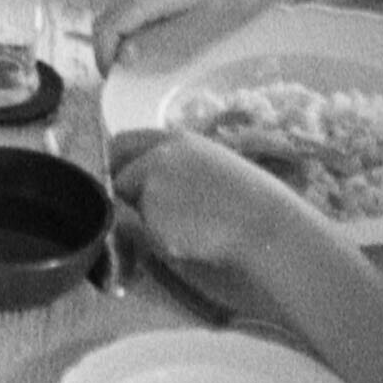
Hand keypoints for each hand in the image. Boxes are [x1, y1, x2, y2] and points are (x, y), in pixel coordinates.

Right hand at [87, 0, 269, 73]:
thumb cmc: (232, 0)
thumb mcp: (197, 31)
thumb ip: (155, 44)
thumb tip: (121, 56)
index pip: (106, 28)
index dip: (104, 57)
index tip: (114, 79)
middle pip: (103, 18)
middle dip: (107, 48)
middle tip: (125, 73)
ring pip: (111, 8)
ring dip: (116, 34)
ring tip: (138, 56)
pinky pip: (124, 0)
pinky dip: (126, 20)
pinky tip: (149, 32)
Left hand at [110, 128, 333, 297]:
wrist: (266, 226)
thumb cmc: (249, 200)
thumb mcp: (211, 164)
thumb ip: (174, 165)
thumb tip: (143, 178)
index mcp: (176, 141)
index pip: (122, 143)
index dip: (118, 163)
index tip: (122, 180)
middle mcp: (158, 158)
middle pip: (117, 174)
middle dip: (123, 192)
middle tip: (147, 212)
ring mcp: (153, 187)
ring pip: (130, 207)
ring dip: (147, 219)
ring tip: (190, 227)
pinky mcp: (153, 219)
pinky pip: (145, 234)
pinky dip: (160, 241)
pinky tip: (193, 240)